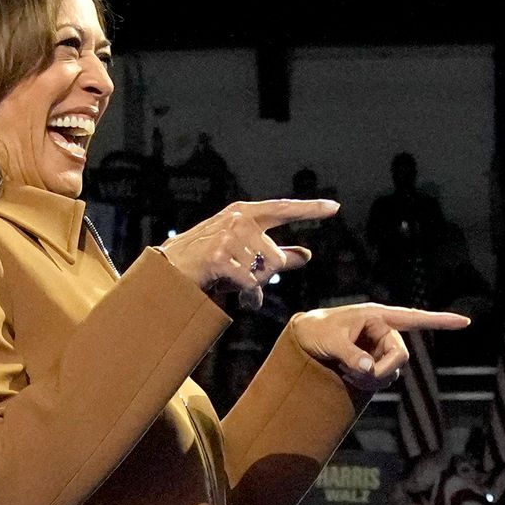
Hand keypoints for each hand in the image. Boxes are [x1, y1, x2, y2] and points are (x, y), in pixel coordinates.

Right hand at [157, 197, 337, 307]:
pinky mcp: (219, 258)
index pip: (284, 208)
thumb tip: (307, 255)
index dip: (310, 210)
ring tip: (234, 286)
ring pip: (264, 273)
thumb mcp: (243, 253)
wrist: (169, 273)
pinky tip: (236, 297)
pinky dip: (247, 297)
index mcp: (245, 213)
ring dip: (253, 287)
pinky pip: (250, 285)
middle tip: (244, 282)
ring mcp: (227, 237)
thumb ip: (277, 253)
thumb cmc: (208, 263)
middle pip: (276, 258)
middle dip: (264, 277)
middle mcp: (238, 219)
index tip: (334, 207)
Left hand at [285, 302, 471, 396]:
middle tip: (356, 376)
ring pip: (392, 372)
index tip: (466, 322)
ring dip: (372, 379)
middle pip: (400, 357)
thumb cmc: (315, 331)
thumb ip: (349, 354)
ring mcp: (380, 349)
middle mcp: (383, 332)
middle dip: (381, 371)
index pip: (414, 318)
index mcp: (377, 316)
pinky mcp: (374, 363)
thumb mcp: (328, 341)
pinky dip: (369, 383)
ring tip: (346, 372)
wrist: (304, 339)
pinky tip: (349, 376)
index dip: (440, 321)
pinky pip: (383, 379)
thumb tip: (368, 369)